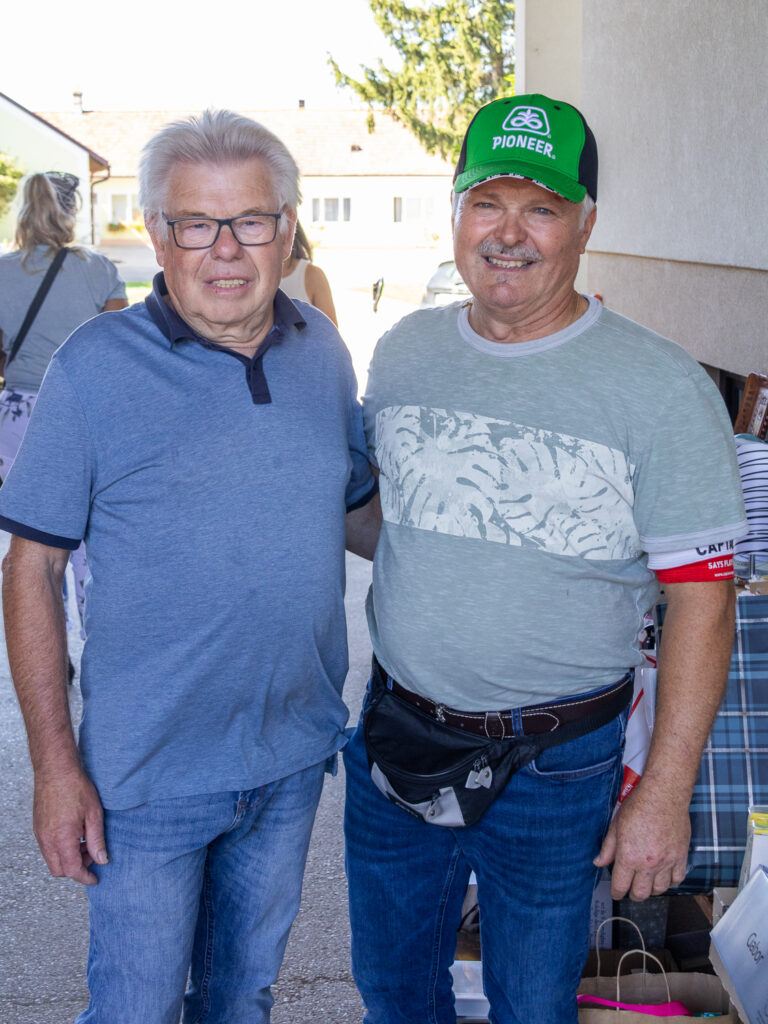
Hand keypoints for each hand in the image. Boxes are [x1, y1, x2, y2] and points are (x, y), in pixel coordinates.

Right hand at [33, 765, 107, 884]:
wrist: (56, 769)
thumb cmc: (75, 786)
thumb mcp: (94, 814)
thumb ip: (97, 840)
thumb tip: (102, 859)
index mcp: (62, 838)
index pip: (72, 870)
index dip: (85, 877)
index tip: (94, 878)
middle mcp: (47, 840)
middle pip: (59, 870)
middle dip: (76, 869)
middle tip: (92, 855)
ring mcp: (40, 834)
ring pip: (52, 859)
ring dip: (68, 858)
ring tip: (85, 841)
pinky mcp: (38, 827)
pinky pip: (48, 848)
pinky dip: (61, 849)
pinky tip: (74, 834)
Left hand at [594, 784, 689, 899]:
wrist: (664, 796)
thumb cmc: (639, 806)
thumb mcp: (616, 825)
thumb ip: (608, 848)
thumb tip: (599, 862)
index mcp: (629, 856)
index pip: (621, 886)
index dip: (616, 892)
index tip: (616, 892)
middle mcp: (648, 863)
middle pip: (640, 893)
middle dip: (633, 895)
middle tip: (630, 891)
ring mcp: (666, 862)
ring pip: (659, 890)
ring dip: (651, 889)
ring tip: (646, 883)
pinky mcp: (680, 857)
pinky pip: (677, 879)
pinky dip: (670, 882)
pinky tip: (664, 877)